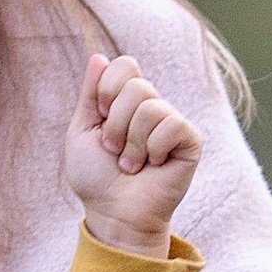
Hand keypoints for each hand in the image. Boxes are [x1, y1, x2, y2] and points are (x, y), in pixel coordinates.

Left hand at [63, 53, 201, 257]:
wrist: (114, 214)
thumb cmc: (96, 179)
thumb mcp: (81, 132)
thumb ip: (89, 94)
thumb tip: (99, 57)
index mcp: (126, 101)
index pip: (124, 66)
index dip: (107, 90)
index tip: (100, 118)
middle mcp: (152, 107)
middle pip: (136, 85)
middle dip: (115, 124)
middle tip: (114, 151)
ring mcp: (172, 123)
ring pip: (151, 107)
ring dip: (132, 143)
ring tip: (131, 165)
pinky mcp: (189, 141)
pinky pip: (171, 125)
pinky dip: (153, 149)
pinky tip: (153, 166)